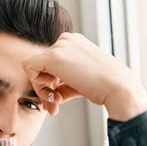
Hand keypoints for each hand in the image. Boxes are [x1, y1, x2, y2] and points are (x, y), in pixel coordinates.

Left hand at [21, 32, 146, 120]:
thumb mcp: (79, 83)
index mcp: (73, 43)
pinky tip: (54, 95)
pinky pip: (29, 68)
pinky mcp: (54, 56)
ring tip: (57, 102)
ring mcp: (60, 46)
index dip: (49, 84)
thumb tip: (50, 95)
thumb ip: (63, 85)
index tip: (58, 99)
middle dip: (44, 89)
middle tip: (55, 105)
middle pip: (39, 65)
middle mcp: (66, 40)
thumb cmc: (104, 87)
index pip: (48, 63)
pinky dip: (37, 86)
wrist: (117, 88)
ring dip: (42, 89)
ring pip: (33, 67)